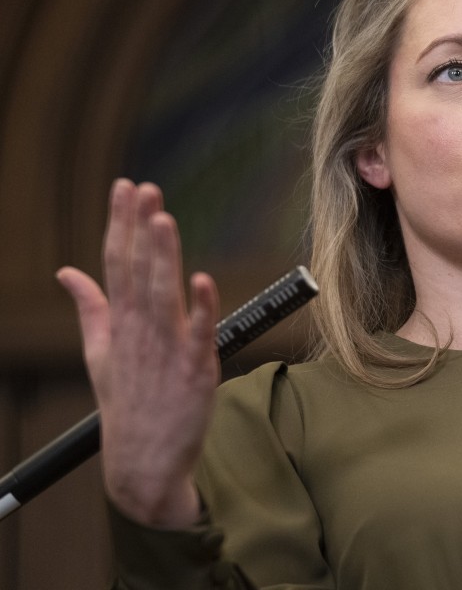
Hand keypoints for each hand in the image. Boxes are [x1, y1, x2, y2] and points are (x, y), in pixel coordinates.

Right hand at [57, 180, 219, 526]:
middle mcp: (139, 333)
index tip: (126, 187)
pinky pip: (200, 336)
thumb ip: (90, 308)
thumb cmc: (128, 403)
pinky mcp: (197, 372)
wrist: (143, 465)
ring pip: (164, 296)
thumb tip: (67, 272)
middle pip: (138, 272)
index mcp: (119, 325)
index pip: (116, 263)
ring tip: (162, 218)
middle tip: (143, 188)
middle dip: (140, 229)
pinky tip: (203, 280)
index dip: (121, 224)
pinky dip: (202, 309)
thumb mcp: (100, 353)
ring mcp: (167, 352)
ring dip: (163, 258)